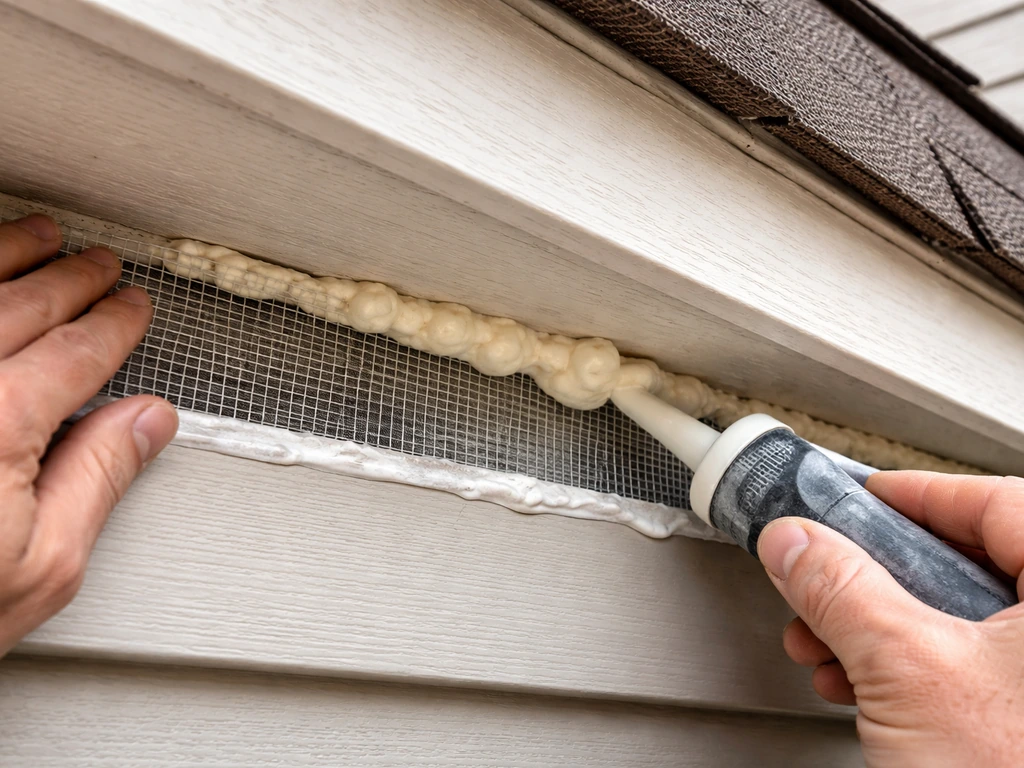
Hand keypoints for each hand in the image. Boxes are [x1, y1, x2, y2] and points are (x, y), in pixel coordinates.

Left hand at [0, 214, 176, 656]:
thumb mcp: (41, 566)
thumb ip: (99, 479)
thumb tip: (148, 422)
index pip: (75, 353)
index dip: (113, 324)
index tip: (132, 307)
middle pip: (19, 306)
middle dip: (71, 278)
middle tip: (100, 264)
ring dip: (5, 254)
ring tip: (36, 237)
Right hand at [758, 471, 1023, 766]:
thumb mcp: (908, 671)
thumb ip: (841, 590)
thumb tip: (795, 543)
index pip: (992, 501)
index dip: (914, 493)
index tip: (859, 495)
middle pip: (967, 563)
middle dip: (875, 577)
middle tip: (827, 574)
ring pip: (961, 621)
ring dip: (877, 628)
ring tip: (827, 645)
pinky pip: (970, 670)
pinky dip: (906, 670)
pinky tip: (859, 685)